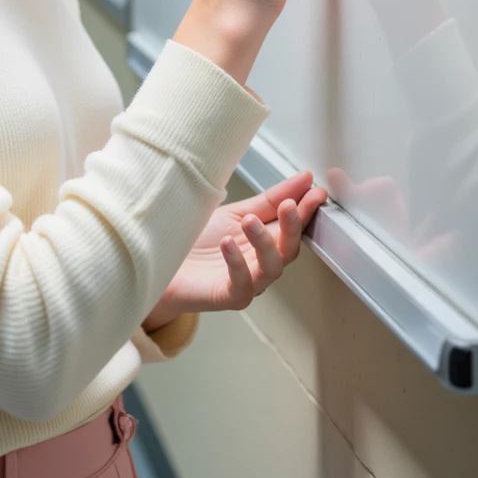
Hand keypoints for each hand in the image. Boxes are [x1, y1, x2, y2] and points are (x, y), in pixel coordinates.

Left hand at [142, 170, 327, 325]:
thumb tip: (302, 180)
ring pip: (271, 267)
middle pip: (289, 248)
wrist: (161, 263)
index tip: (315, 191)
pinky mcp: (229, 297)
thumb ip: (268, 200)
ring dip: (264, 242)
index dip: (306, 209)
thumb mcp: (235, 213)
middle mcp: (260, 263)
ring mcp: (248, 282)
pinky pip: (242, 284)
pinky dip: (237, 263)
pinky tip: (229, 243)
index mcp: (265, 241)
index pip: (292, 225)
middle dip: (293, 225)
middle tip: (289, 205)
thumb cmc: (197, 242)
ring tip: (250, 220)